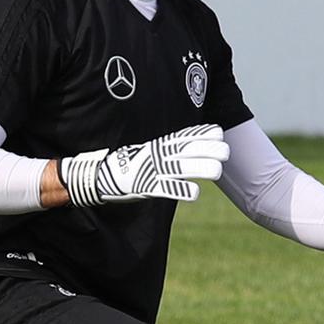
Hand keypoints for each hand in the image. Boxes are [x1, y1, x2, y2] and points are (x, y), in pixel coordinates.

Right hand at [59, 124, 228, 206]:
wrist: (97, 176)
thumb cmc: (125, 165)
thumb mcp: (146, 152)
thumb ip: (165, 148)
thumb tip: (182, 142)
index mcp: (156, 146)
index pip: (181, 137)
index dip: (200, 134)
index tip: (218, 131)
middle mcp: (156, 157)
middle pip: (185, 151)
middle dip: (206, 150)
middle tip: (226, 150)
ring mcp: (151, 171)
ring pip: (180, 168)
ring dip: (199, 168)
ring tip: (217, 170)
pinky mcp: (145, 187)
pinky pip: (165, 189)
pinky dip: (180, 190)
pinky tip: (195, 193)